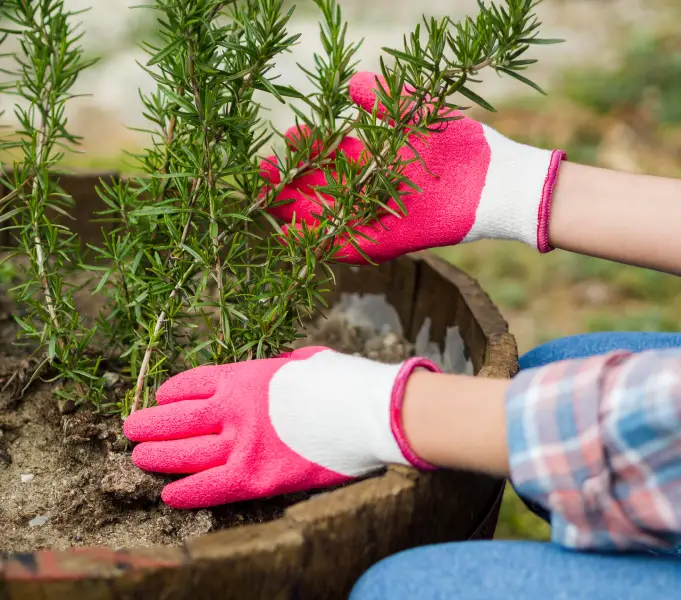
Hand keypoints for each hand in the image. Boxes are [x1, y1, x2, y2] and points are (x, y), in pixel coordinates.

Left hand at [123, 347, 438, 508]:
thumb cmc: (345, 382)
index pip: (192, 384)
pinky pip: (209, 488)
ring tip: (141, 458)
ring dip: (158, 456)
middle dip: (150, 424)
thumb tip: (283, 370)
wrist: (371, 412)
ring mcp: (243, 444)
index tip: (161, 398)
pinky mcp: (257, 477)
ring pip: (184, 454)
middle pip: (177, 420)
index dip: (171, 393)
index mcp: (246, 376)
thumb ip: (282, 368)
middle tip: (132, 429)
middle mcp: (234, 410)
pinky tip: (170, 493)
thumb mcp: (307, 361)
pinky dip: (186, 491)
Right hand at [260, 71, 565, 263]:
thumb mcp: (419, 115)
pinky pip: (351, 246)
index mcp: (376, 159)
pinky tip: (299, 238)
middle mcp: (372, 190)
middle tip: (260, 173)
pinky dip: (325, 244)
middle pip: (320, 189)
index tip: (288, 135)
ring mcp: (379, 217)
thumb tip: (351, 84)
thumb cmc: (464, 146)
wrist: (497, 181)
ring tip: (269, 204)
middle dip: (290, 182)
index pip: (331, 155)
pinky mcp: (391, 240)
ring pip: (328, 218)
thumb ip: (386, 101)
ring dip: (298, 214)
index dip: (307, 148)